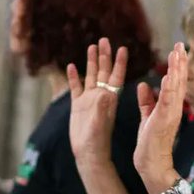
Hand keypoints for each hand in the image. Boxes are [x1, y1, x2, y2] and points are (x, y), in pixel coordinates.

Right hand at [66, 38, 125, 167]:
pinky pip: (75, 87)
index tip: (122, 48)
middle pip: (103, 71)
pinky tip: (71, 65)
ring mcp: (88, 100)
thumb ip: (101, 108)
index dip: (119, 62)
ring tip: (92, 46)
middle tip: (105, 39)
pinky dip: (74, 76)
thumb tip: (103, 93)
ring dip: (91, 62)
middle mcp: (100, 96)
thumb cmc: (97, 140)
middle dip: (104, 56)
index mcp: (110, 99)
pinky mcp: (77, 105)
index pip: (116, 76)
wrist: (88, 153)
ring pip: (90, 76)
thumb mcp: (100, 123)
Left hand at [133, 43, 186, 190]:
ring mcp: (170, 113)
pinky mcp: (163, 119)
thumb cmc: (150, 143)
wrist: (152, 163)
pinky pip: (167, 100)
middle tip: (181, 45)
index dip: (177, 66)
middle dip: (180, 62)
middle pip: (179, 81)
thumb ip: (146, 101)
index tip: (178, 50)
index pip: (175, 82)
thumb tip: (143, 85)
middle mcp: (174, 108)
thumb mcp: (147, 117)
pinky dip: (169, 87)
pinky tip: (169, 74)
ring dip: (177, 69)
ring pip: (176, 87)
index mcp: (170, 107)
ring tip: (178, 53)